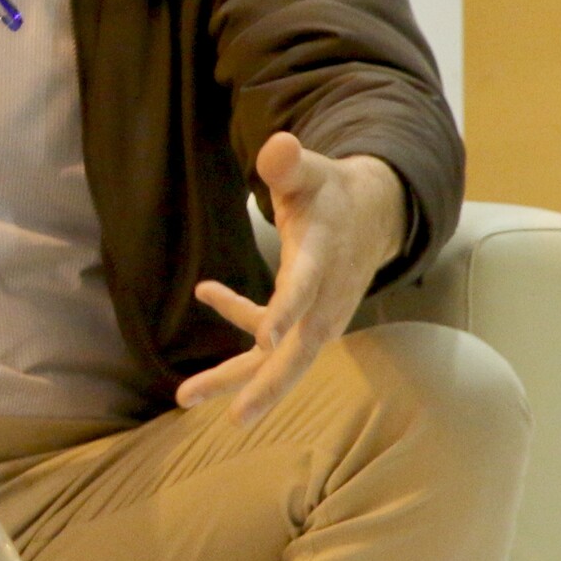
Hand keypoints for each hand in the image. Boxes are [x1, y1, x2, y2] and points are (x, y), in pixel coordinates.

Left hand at [178, 132, 407, 423]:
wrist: (373, 212)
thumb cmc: (330, 190)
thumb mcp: (311, 169)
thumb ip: (290, 162)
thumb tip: (277, 144)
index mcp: (324, 256)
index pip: (305, 289)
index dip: (286, 313)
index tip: (266, 341)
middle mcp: (326, 298)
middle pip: (298, 351)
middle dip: (264, 384)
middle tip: (232, 416)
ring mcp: (321, 316)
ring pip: (284, 361)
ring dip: (241, 381)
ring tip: (186, 397)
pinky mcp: (312, 322)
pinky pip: (274, 338)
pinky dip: (244, 323)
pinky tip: (207, 290)